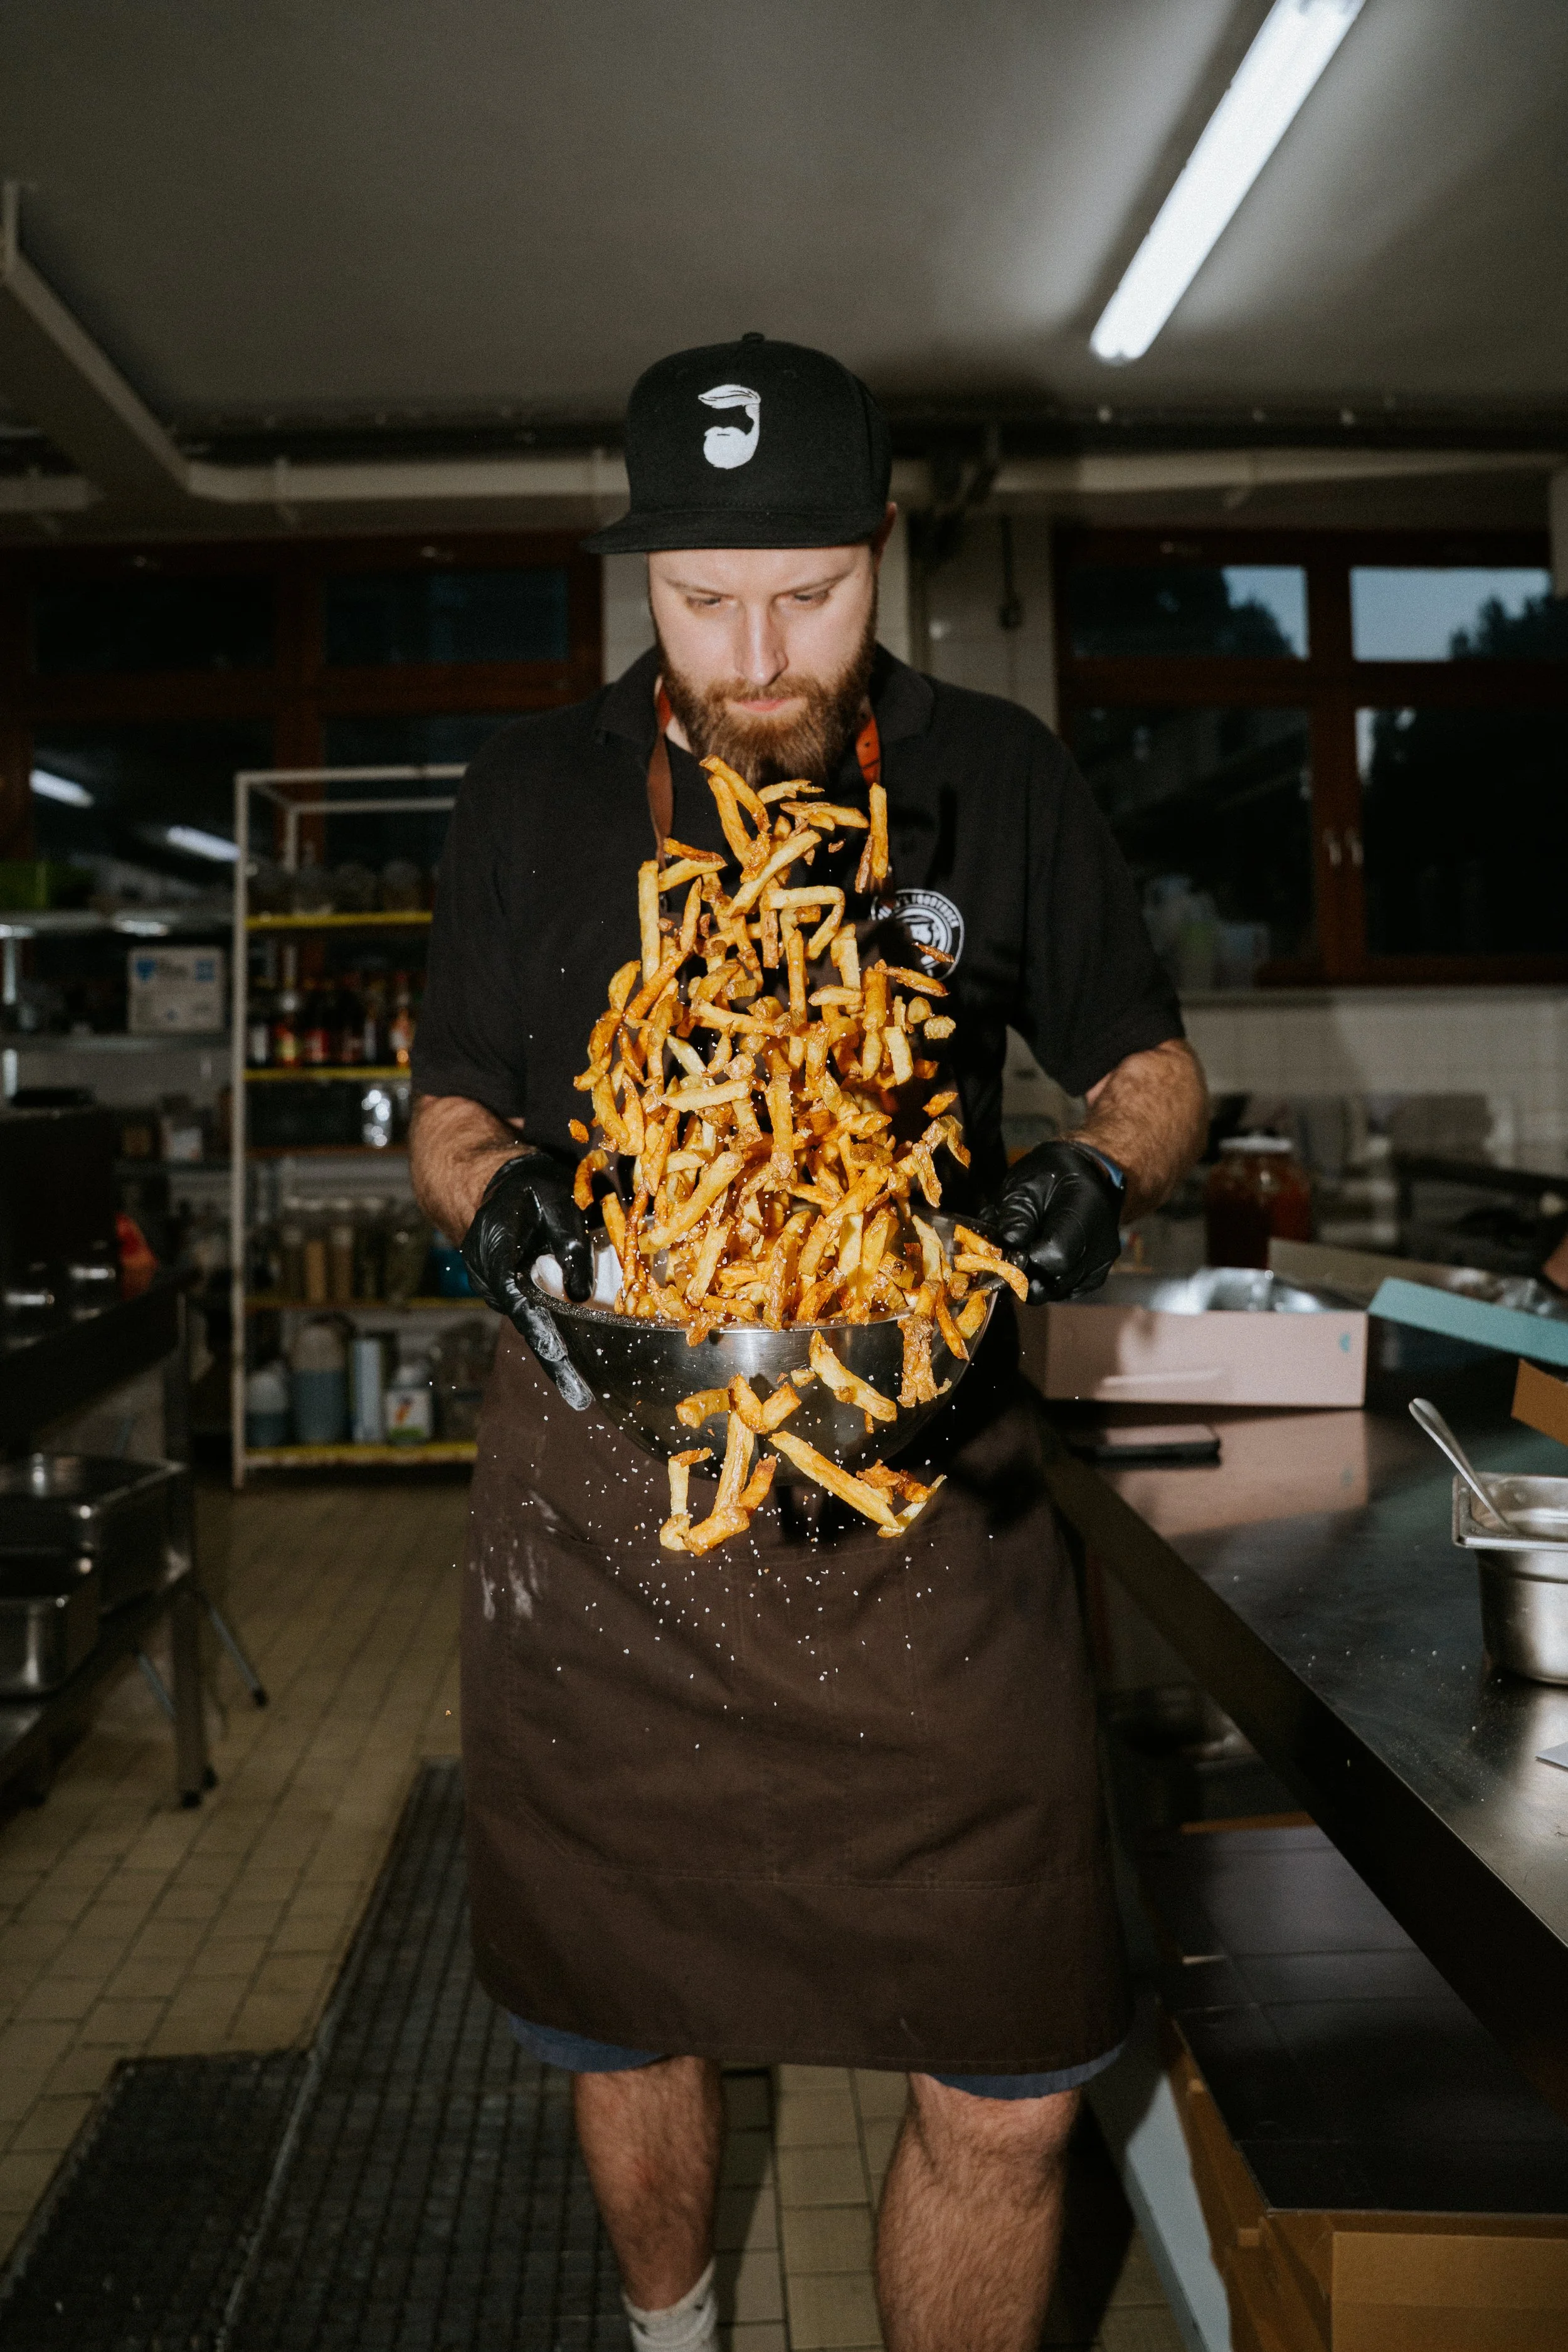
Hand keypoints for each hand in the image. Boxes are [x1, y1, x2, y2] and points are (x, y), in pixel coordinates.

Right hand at [461, 1152, 594, 1407]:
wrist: (489, 1183)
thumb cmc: (527, 1188)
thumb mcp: (556, 1201)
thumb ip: (570, 1245)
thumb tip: (580, 1297)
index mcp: (497, 1257)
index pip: (524, 1306)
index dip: (547, 1339)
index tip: (563, 1369)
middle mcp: (487, 1280)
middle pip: (527, 1325)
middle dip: (555, 1361)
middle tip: (580, 1396)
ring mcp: (490, 1288)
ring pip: (528, 1322)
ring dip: (554, 1350)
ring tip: (578, 1388)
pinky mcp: (501, 1291)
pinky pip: (528, 1315)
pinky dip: (548, 1332)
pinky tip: (570, 1357)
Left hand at [977, 1140, 1123, 1301]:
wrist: (1083, 1173)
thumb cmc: (1049, 1175)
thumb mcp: (1024, 1185)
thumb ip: (1015, 1215)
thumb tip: (1008, 1245)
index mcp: (1086, 1212)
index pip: (1057, 1256)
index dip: (1024, 1261)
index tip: (1004, 1254)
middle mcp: (1101, 1244)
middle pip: (1057, 1280)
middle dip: (1023, 1275)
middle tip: (1005, 1259)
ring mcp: (1101, 1263)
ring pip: (1058, 1291)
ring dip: (1033, 1280)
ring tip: (1022, 1254)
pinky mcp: (1095, 1276)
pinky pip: (1065, 1290)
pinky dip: (1047, 1282)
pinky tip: (1038, 1260)